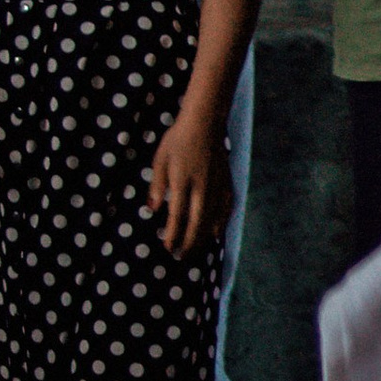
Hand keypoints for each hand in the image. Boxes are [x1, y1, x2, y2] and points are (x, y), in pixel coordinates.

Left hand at [148, 115, 230, 259]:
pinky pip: (226, 208)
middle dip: (189, 243)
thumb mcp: (160, 160)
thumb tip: (153, 209)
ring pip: (213, 218)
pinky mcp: (227, 182)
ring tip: (197, 251)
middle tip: (182, 257)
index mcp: (182, 181)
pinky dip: (221, 222)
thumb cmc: (178, 140)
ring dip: (204, 237)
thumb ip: (157, 186)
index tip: (168, 247)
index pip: (178, 215)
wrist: (205, 123)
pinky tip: (216, 233)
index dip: (173, 234)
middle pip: (198, 223)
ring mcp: (217, 186)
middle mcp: (202, 187)